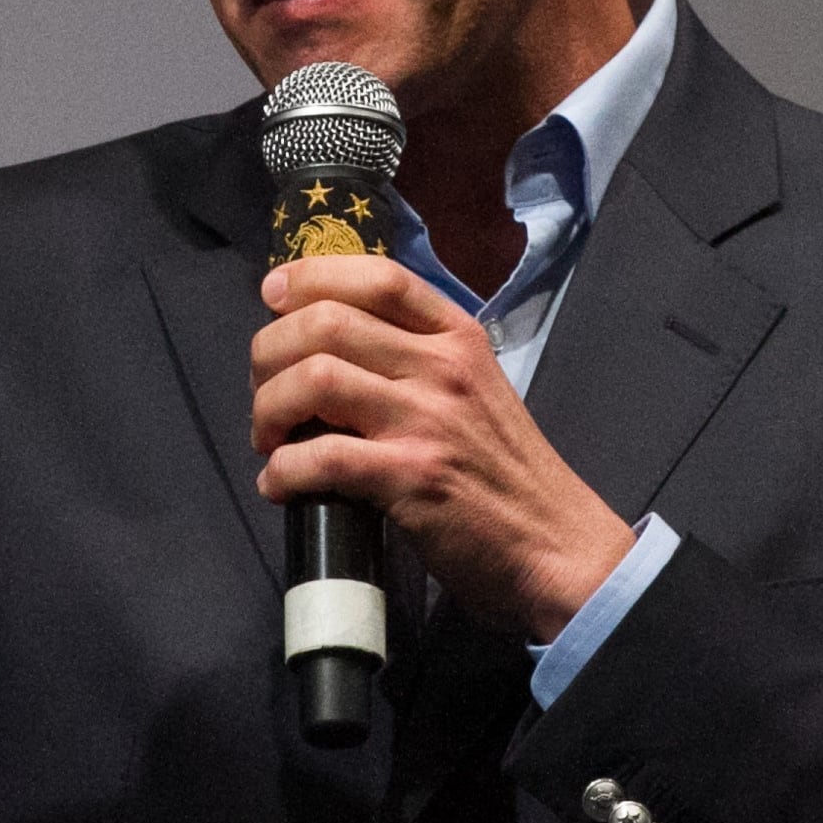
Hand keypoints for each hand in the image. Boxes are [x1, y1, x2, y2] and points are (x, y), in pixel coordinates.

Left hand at [249, 254, 634, 638]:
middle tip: (264, 392)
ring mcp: (428, 420)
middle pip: (326, 321)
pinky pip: (321, 456)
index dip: (310, 276)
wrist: (557, 546)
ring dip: (269, 409)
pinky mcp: (412, 477)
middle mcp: (442, 366)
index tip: (273, 296)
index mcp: (458, 337)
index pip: (377, 275)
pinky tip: (280, 485)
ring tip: (270, 439)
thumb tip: (327, 347)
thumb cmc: (505, 472)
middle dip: (269, 352)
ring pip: (314, 378)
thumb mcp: (475, 390)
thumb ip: (416, 360)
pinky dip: (284, 470)